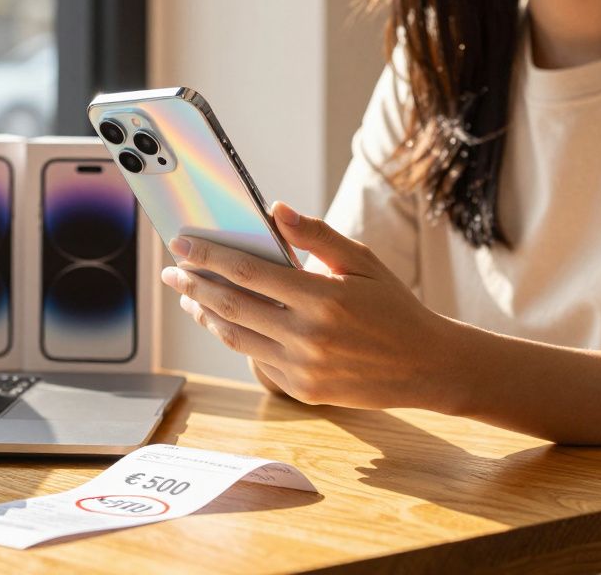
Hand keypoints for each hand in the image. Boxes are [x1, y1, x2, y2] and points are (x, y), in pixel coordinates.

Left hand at [161, 201, 457, 409]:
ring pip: (237, 338)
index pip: (248, 272)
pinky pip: (257, 361)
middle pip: (232, 307)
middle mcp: (308, 337)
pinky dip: (236, 339)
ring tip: (190, 296)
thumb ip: (316, 235)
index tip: (182, 243)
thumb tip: (274, 210)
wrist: (427, 366)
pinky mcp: (302, 391)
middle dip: (195, 285)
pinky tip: (224, 322)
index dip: (209, 256)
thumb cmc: (394, 306)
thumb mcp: (362, 262)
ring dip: (206, 315)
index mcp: (322, 299)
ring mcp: (303, 369)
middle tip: (173, 270)